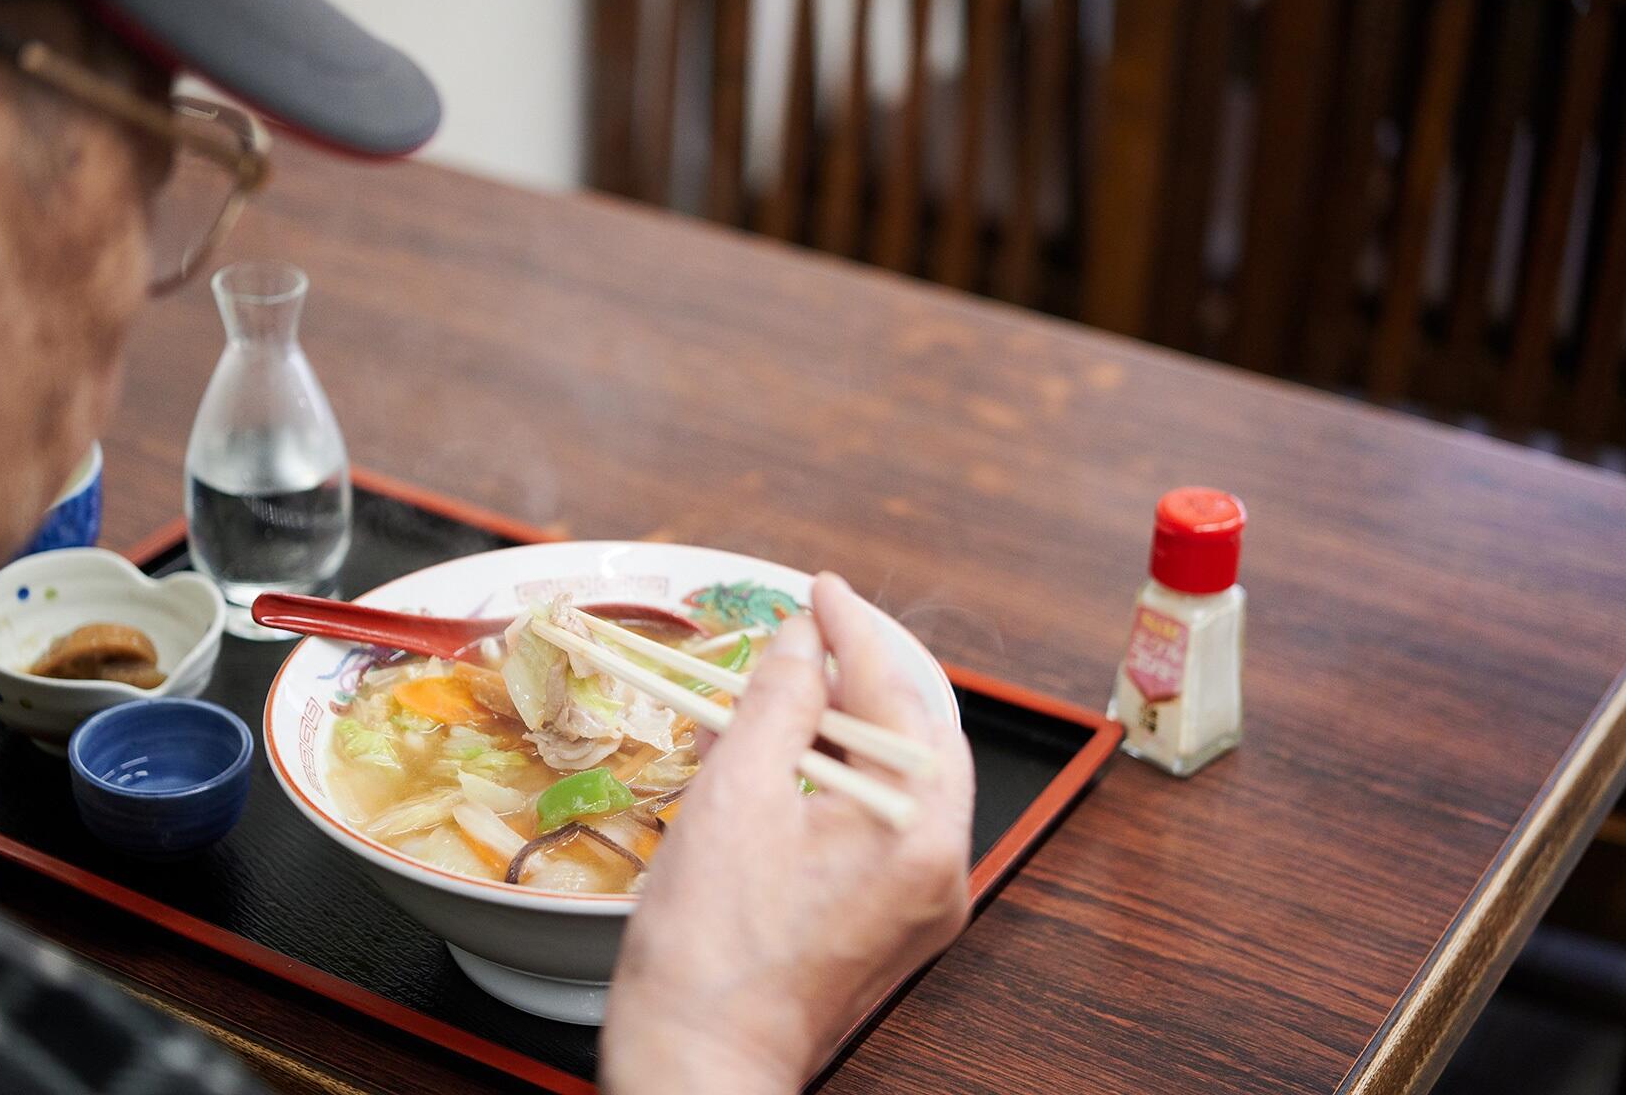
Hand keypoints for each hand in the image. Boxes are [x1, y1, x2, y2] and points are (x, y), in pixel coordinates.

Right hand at [600, 573, 974, 1093]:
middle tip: (808, 634)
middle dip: (860, 676)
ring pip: (898, 779)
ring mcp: (922, 901)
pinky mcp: (894, 923)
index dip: (853, 632)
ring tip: (782, 694)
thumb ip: (778, 703)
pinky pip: (881, 824)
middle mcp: (940, 867)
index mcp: (915, 831)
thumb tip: (802, 640)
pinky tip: (784, 761)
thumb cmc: (709, 952)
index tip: (821, 590)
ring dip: (844, 728)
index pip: (898, 696)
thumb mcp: (735, 797)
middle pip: (916, 736)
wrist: (697, 1064)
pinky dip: (840, 781)